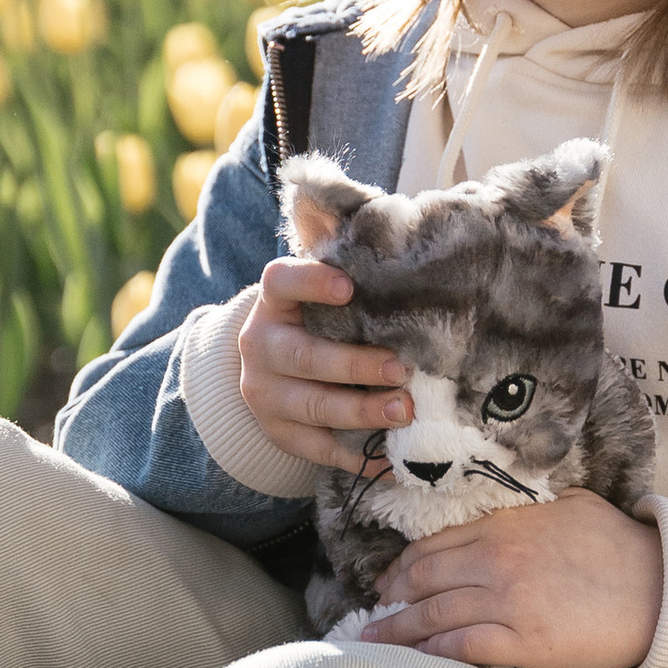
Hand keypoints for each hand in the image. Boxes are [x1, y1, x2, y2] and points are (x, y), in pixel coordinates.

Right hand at [235, 259, 413, 473]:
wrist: (269, 367)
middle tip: (402, 368)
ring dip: (362, 413)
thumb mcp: (320, 282)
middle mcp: (261, 347)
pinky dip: (357, 460)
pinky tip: (392, 463)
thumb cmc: (316, 316)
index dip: (311, 281)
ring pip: (313, 407)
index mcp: (272, 301)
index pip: (280, 281)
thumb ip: (340, 246)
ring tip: (405, 412)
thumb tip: (369, 204)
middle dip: (354, 366)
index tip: (351, 286)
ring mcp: (267, 395)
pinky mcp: (280, 434)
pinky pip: (318, 451)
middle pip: (303, 357)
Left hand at [360, 493, 662, 667]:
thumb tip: (506, 512)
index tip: (389, 579)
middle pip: (423, 578)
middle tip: (375, 611)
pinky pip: (461, 647)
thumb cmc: (623, 547)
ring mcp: (507, 600)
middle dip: (391, 597)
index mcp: (506, 525)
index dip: (404, 564)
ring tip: (374, 640)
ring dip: (397, 629)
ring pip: (433, 614)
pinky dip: (431, 653)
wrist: (663, 590)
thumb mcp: (572, 506)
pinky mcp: (522, 640)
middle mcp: (497, 559)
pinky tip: (415, 660)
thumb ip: (530, 508)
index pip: (435, 544)